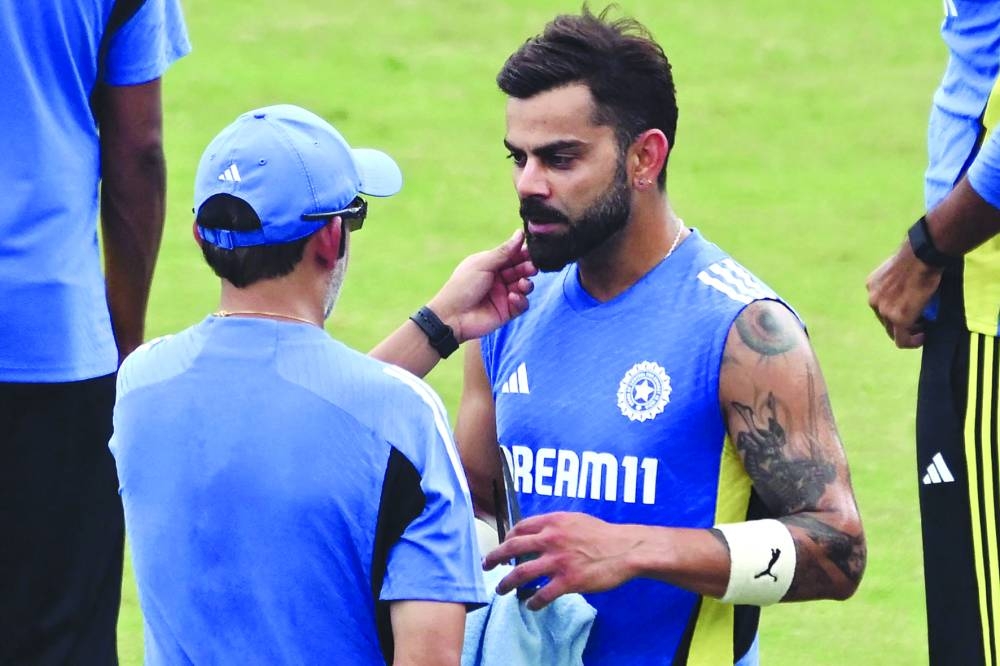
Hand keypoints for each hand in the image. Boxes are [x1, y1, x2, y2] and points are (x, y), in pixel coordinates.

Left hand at [427, 229, 536, 341]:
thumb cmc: (463, 286)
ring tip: (522, 284)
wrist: (452, 316)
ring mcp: (503, 295)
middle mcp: (498, 278)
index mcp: (490, 264)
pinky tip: (512, 297)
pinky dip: (520, 300)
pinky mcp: (507, 311)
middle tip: (532, 268)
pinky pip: (521, 304)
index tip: (533, 252)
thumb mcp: (483, 264)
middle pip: (520, 270)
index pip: (512, 255)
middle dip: (528, 268)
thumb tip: (520, 233)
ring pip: (524, 286)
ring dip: (526, 284)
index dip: (523, 253)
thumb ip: (504, 251)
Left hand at [482, 512, 636, 610]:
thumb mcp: (576, 520)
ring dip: (507, 583)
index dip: (507, 537)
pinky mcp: (569, 581)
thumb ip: (556, 525)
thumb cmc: (603, 534)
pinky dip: (533, 602)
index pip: (520, 527)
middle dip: (495, 557)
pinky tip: (531, 605)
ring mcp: (558, 561)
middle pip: (512, 547)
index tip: (503, 546)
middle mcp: (551, 539)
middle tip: (487, 565)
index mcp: (553, 522)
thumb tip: (539, 533)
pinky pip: (543, 594)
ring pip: (521, 573)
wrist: (625, 549)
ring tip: (501, 589)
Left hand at [866, 239, 942, 348]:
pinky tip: (923, 338)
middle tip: (919, 323)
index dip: (894, 312)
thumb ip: (897, 283)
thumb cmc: (917, 257)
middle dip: (901, 324)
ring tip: (923, 330)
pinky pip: (902, 340)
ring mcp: (884, 311)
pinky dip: (912, 342)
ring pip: (893, 331)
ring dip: (908, 332)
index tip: (910, 312)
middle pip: (885, 320)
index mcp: (872, 286)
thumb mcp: (898, 270)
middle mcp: (873, 299)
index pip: (881, 306)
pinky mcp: (899, 319)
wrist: (922, 256)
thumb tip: (908, 292)